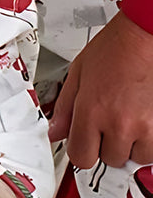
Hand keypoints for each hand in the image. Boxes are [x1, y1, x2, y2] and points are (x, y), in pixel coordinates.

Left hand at [49, 11, 152, 167]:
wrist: (142, 37)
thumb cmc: (113, 50)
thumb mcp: (78, 73)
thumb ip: (64, 107)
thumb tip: (55, 131)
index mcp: (91, 111)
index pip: (80, 157)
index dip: (80, 149)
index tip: (84, 142)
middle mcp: (117, 124)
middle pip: (107, 159)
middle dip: (105, 144)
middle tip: (108, 120)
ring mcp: (143, 127)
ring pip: (132, 159)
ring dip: (128, 144)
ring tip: (126, 117)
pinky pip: (151, 153)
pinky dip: (146, 143)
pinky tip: (140, 121)